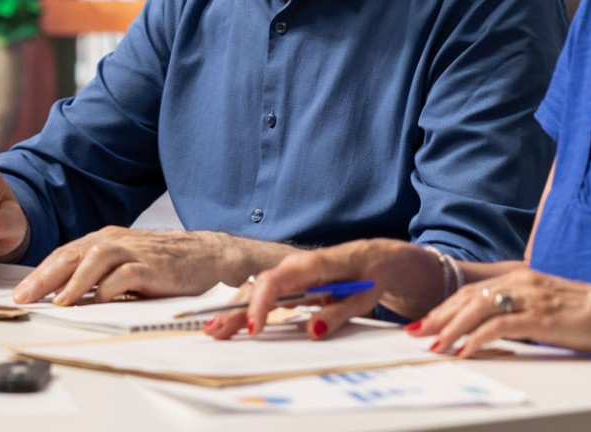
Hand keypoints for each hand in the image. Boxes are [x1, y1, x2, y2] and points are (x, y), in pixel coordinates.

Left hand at [13, 227, 278, 305]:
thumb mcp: (124, 268)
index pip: (63, 256)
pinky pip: (126, 275)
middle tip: (23, 298)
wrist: (208, 254)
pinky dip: (109, 287)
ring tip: (56, 302)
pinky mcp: (154, 265)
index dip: (39, 274)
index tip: (18, 294)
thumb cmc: (163, 264)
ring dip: (73, 282)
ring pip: (94, 260)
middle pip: (71, 256)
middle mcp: (114, 241)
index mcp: (103, 240)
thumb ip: (97, 278)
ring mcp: (134, 251)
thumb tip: (62, 299)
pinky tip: (97, 301)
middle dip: (44, 278)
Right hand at [205, 240, 393, 339]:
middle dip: (235, 310)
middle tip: (215, 332)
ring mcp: (289, 274)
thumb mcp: (362, 297)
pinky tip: (230, 321)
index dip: (260, 305)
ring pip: (255, 290)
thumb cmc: (370, 273)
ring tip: (213, 330)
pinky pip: (262, 295)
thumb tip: (312, 331)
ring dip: (234, 310)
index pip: (275, 282)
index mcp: (310, 265)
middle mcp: (293, 267)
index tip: (253, 328)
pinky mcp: (290, 284)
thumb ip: (337, 313)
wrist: (378, 259)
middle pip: (257, 287)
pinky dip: (245, 308)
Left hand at [414, 269, 590, 357]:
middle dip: (438, 316)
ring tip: (434, 345)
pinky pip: (499, 327)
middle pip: (467, 297)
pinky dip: (477, 339)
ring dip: (451, 328)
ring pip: (477, 309)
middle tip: (416, 332)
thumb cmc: (588, 313)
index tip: (425, 321)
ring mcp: (529, 298)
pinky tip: (464, 352)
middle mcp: (519, 282)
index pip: (471, 291)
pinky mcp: (540, 317)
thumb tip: (494, 330)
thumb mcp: (546, 307)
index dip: (445, 306)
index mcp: (519, 278)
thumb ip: (520, 312)